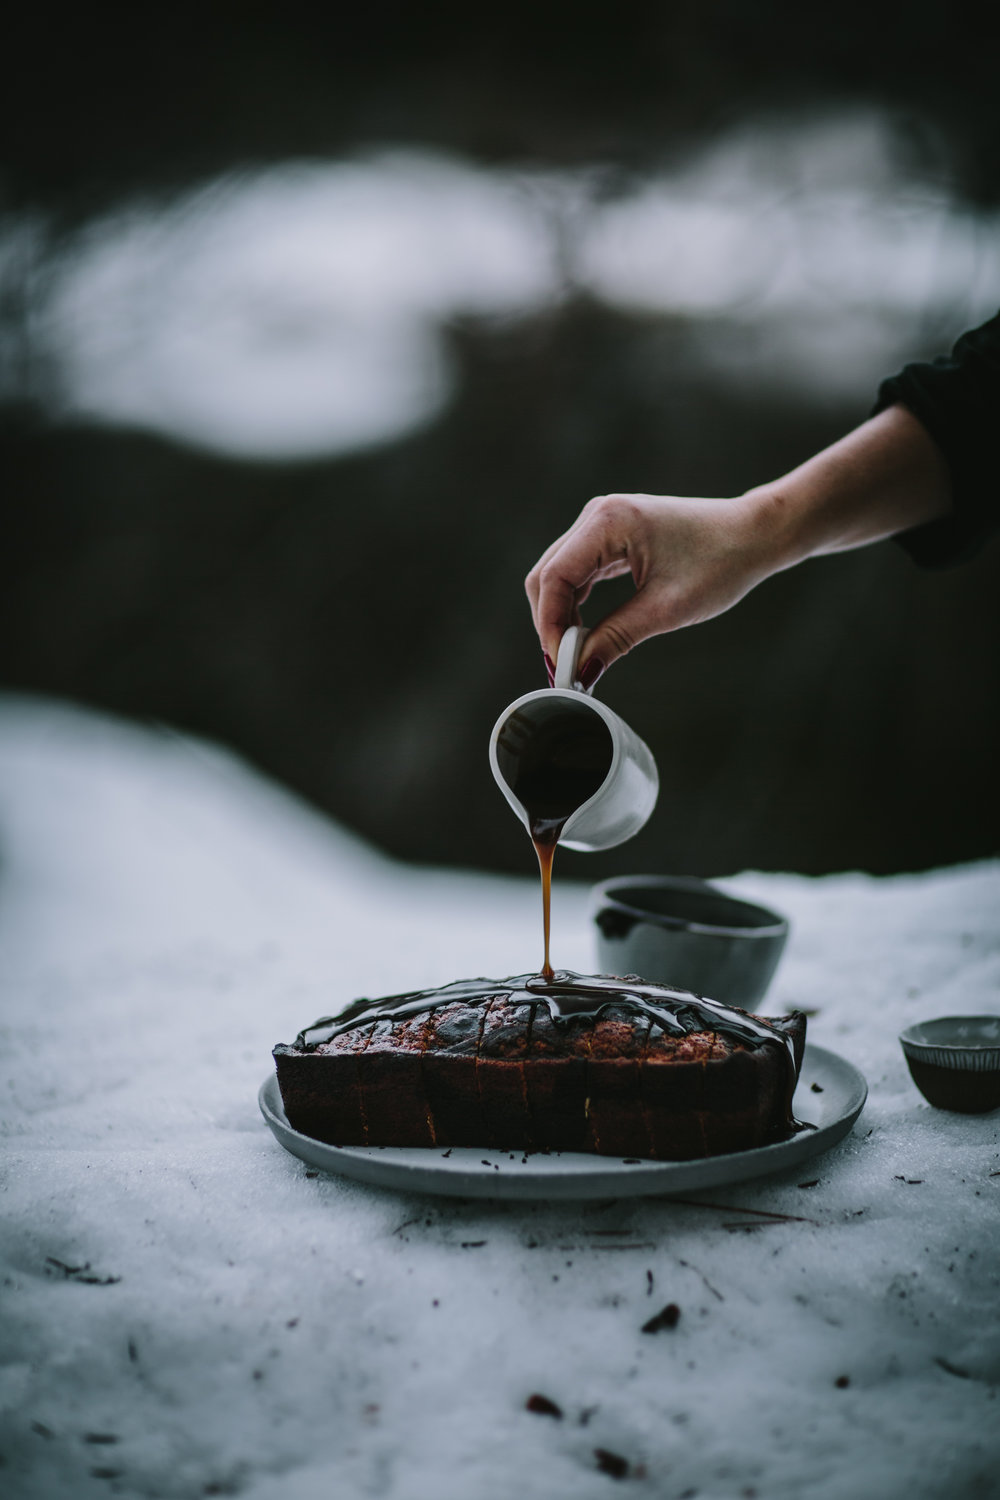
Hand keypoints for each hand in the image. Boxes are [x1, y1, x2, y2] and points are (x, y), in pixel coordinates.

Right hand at [525, 490, 773, 685]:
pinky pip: (577, 572)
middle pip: (547, 576)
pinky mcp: (610, 535)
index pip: (554, 578)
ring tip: (576, 657)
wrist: (754, 535)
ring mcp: (602, 522)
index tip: (560, 665)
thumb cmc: (721, 563)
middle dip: (551, 624)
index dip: (550, 626)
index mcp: (608, 521)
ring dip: (561, 617)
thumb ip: (615, 638)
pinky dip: (575, 605)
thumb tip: (580, 671)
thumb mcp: (666, 609)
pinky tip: (585, 634)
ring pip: (558, 576)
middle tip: (565, 668)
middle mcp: (597, 515)